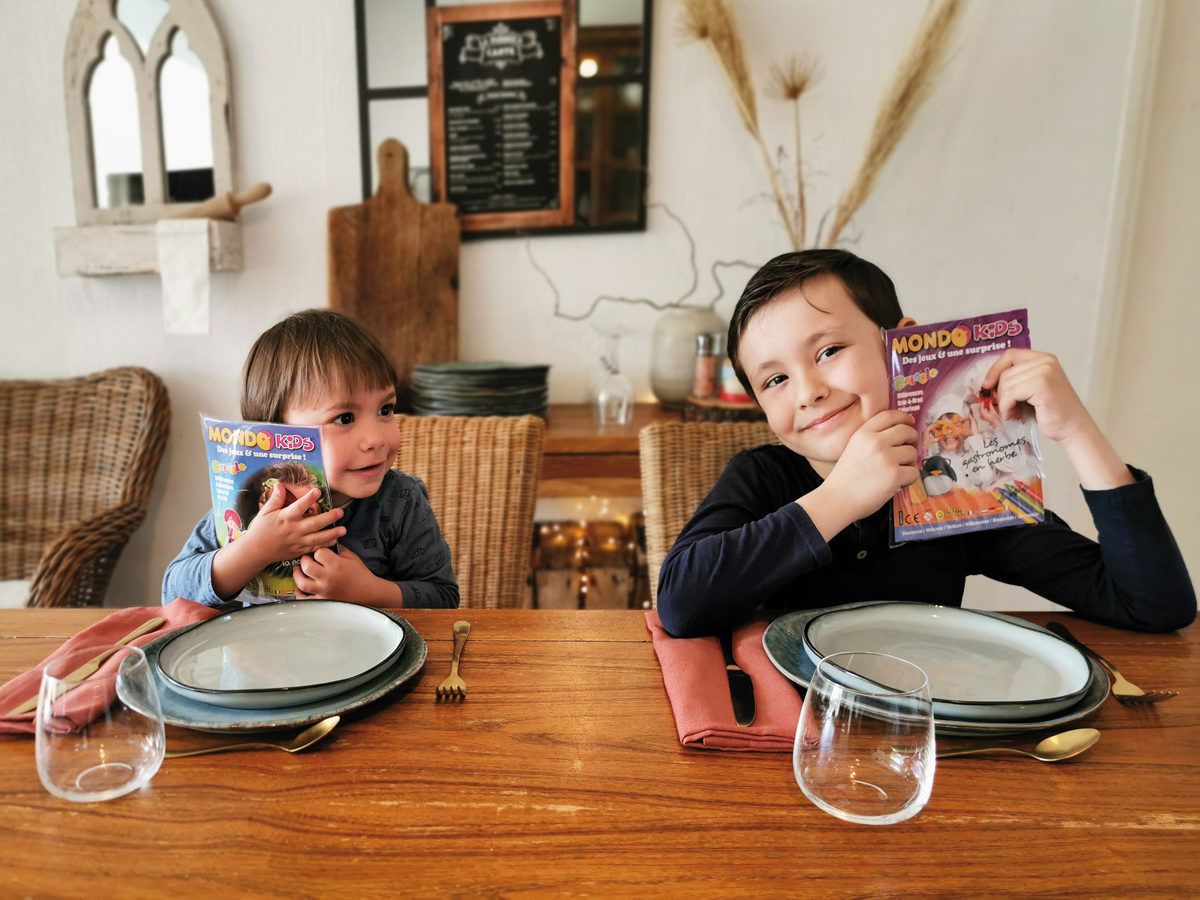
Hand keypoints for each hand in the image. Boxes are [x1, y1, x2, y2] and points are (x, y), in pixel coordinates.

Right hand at [210, 485, 344, 599]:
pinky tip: (334, 541)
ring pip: (317, 538)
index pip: (298, 507)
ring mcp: (297, 542)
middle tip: (340, 512)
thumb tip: (280, 484)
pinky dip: (324, 545)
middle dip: (329, 518)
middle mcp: (293, 530)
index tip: (318, 491)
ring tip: (343, 530)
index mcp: (285, 518)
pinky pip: (313, 548)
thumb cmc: (260, 530)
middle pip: (314, 524)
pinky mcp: (298, 551)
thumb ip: (275, 499)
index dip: (308, 498)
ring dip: (331, 534)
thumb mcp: (265, 512)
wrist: (255, 551)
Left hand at [293, 546, 399, 604]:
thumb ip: (338, 548)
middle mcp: (328, 578)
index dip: (318, 550)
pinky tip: (300, 590)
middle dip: (304, 560)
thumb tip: (327, 542)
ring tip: (298, 571)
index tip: (320, 552)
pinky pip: (306, 599)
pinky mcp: (323, 600)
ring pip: (302, 583)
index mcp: (336, 565)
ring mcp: (324, 590)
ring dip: (298, 575)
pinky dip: (300, 595)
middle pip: (306, 566)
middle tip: (306, 559)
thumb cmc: (361, 574)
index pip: (318, 552)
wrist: (368, 591)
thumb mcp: (352, 557)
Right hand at [802, 410, 917, 538]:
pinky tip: (898, 484)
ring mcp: (886, 457)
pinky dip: (909, 479)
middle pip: (906, 430)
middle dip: (913, 439)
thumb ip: (871, 439)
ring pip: (912, 453)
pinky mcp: (894, 475)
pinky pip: (913, 472)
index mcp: (863, 434)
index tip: (909, 422)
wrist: (837, 500)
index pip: (889, 415)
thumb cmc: (844, 479)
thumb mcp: (852, 449)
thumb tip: (899, 436)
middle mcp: (875, 442)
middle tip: (910, 448)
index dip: (903, 417)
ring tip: (898, 472)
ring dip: (910, 463)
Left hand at [980, 349, 1090, 442]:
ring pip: (1006, 384)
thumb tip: (987, 382)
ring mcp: (1045, 372)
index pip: (1011, 354)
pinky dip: (1007, 407)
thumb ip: (1017, 379)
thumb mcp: (1031, 388)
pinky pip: (1010, 394)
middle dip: (1001, 393)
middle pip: (1006, 372)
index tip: (987, 385)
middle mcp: (1046, 361)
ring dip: (1004, 403)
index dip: (995, 369)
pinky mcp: (1042, 385)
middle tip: (1009, 408)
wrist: (1072, 428)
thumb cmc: (1051, 411)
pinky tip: (1015, 414)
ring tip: (1014, 412)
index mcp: (1044, 358)